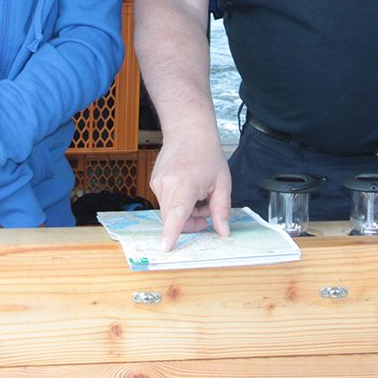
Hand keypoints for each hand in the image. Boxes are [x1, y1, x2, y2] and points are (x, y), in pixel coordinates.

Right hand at [150, 128, 231, 251]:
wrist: (188, 130)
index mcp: (186, 183)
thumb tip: (222, 232)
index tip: (166, 247)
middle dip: (189, 224)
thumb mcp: (222, 182)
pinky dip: (177, 204)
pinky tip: (188, 192)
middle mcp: (167, 184)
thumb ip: (221, 209)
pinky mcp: (154, 183)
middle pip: (173, 219)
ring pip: (168, 213)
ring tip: (199, 199)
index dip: (172, 232)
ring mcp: (158, 183)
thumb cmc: (206, 153)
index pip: (177, 212)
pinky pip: (165, 203)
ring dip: (184, 214)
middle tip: (206, 215)